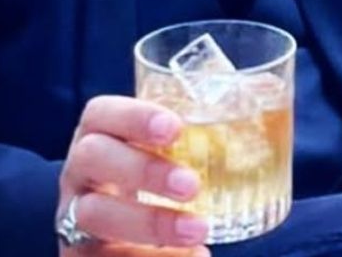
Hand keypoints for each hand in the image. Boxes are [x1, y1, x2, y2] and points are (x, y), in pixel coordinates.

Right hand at [58, 95, 209, 255]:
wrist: (119, 240)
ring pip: (93, 214)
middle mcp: (79, 174)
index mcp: (99, 137)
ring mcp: (73, 217)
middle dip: (142, 169)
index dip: (133, 116)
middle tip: (191, 185)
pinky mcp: (79, 255)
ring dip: (149, 222)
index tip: (175, 128)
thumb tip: (268, 99)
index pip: (101, 114)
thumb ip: (198, 135)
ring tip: (199, 230)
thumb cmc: (154, 182)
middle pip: (92, 158)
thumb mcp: (165, 155)